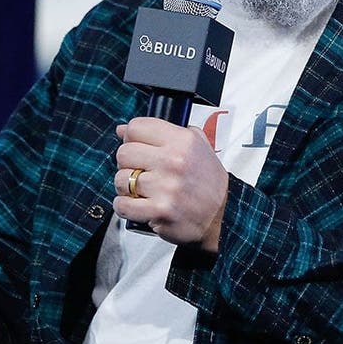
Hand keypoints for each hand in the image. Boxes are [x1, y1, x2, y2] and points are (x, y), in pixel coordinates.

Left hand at [113, 117, 228, 251]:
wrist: (221, 216)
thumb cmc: (207, 182)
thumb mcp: (198, 145)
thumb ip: (163, 132)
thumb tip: (122, 130)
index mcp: (183, 141)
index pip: (136, 127)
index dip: (131, 138)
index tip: (138, 147)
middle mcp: (174, 161)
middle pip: (124, 153)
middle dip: (128, 163)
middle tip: (141, 171)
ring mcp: (166, 186)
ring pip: (121, 179)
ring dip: (127, 187)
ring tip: (142, 190)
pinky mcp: (160, 210)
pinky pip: (122, 205)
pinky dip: (125, 206)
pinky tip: (137, 204)